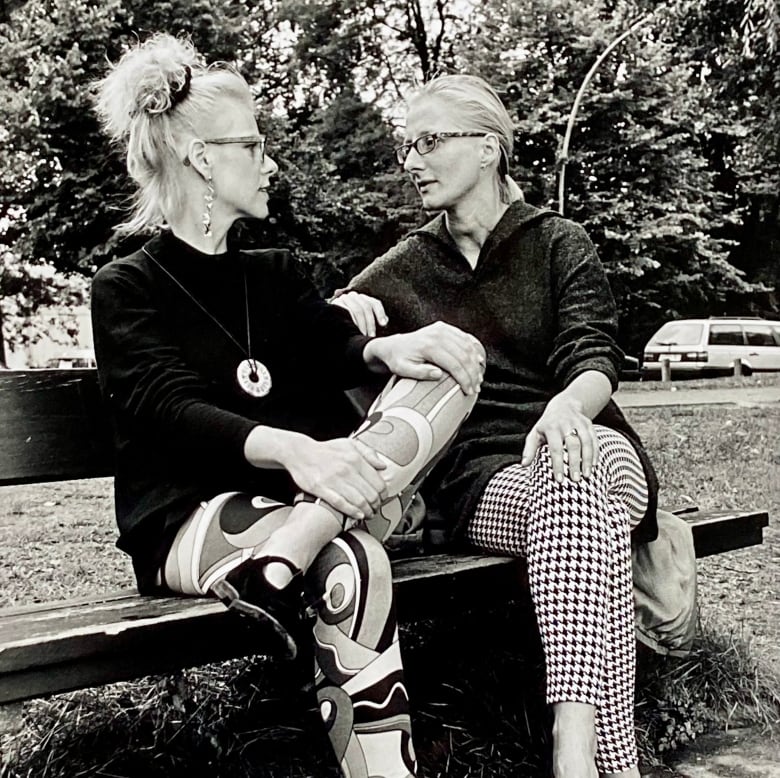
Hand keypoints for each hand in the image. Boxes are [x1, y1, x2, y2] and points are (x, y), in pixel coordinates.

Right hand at [282, 436, 387, 519]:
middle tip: (376, 509)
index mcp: (355, 459)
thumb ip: (368, 453)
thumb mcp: (349, 444)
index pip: (378, 482)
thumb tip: (383, 466)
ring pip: (358, 501)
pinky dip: (352, 512)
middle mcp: (347, 470)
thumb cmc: (326, 450)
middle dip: (376, 505)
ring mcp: (334, 480)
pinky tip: (358, 515)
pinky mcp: (321, 489)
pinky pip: (341, 504)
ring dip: (367, 511)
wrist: (300, 453)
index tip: (382, 498)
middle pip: (370, 494)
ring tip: (369, 514)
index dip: (383, 494)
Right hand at [331, 291, 387, 335]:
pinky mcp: (336, 304)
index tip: (384, 325)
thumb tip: (385, 321)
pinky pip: (346, 310)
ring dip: (362, 324)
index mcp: (363, 299)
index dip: (380, 313)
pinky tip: (353, 329)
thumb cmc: (351, 326)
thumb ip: (375, 321)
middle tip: (371, 336)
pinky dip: (352, 320)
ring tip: (363, 335)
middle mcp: (354, 296)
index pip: (374, 303)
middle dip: (370, 323)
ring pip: (358, 309)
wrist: (331, 325)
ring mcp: (344, 299)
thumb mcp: (364, 324)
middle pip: (366, 307)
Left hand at [365, 321, 484, 394]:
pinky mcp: (444, 328)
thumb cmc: (397, 360)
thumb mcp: (403, 369)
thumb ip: (420, 372)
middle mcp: (437, 334)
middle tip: (476, 387)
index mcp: (429, 345)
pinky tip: (478, 361)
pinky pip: (464, 338)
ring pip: (467, 346)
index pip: (454, 364)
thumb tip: (438, 374)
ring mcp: (442, 329)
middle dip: (473, 374)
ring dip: (476, 363)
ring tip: (478, 378)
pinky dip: (474, 350)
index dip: (464, 379)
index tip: (469, 391)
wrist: (392, 345)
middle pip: (464, 355)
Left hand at [521, 394, 598, 482]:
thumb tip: (524, 464)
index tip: (560, 480)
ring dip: (588, 459)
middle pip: (573, 445)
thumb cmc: (547, 425)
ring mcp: (579, 423)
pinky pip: (594, 439)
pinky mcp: (588, 424)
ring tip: (586, 474)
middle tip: (575, 480)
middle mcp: (566, 424)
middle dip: (575, 463)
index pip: (555, 448)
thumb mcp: (535, 434)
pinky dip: (595, 452)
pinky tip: (594, 464)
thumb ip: (529, 449)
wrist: (564, 405)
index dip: (558, 465)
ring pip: (586, 442)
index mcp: (551, 428)